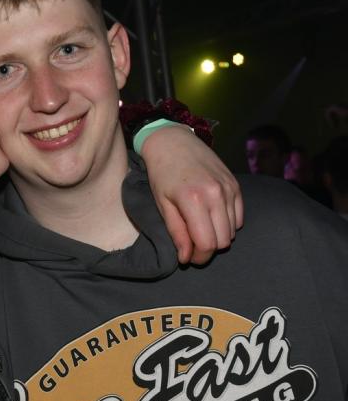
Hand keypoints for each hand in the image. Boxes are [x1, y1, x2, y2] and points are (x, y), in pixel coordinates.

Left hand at [140, 124, 242, 264]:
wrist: (173, 142)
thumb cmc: (162, 174)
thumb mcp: (163, 204)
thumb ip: (176, 232)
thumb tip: (186, 257)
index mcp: (194, 200)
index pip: (207, 243)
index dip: (199, 257)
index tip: (189, 257)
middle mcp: (216, 194)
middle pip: (223, 241)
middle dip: (208, 249)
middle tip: (192, 244)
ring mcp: (229, 188)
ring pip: (232, 231)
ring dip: (217, 236)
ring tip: (199, 229)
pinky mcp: (235, 185)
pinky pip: (239, 217)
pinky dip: (227, 224)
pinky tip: (211, 217)